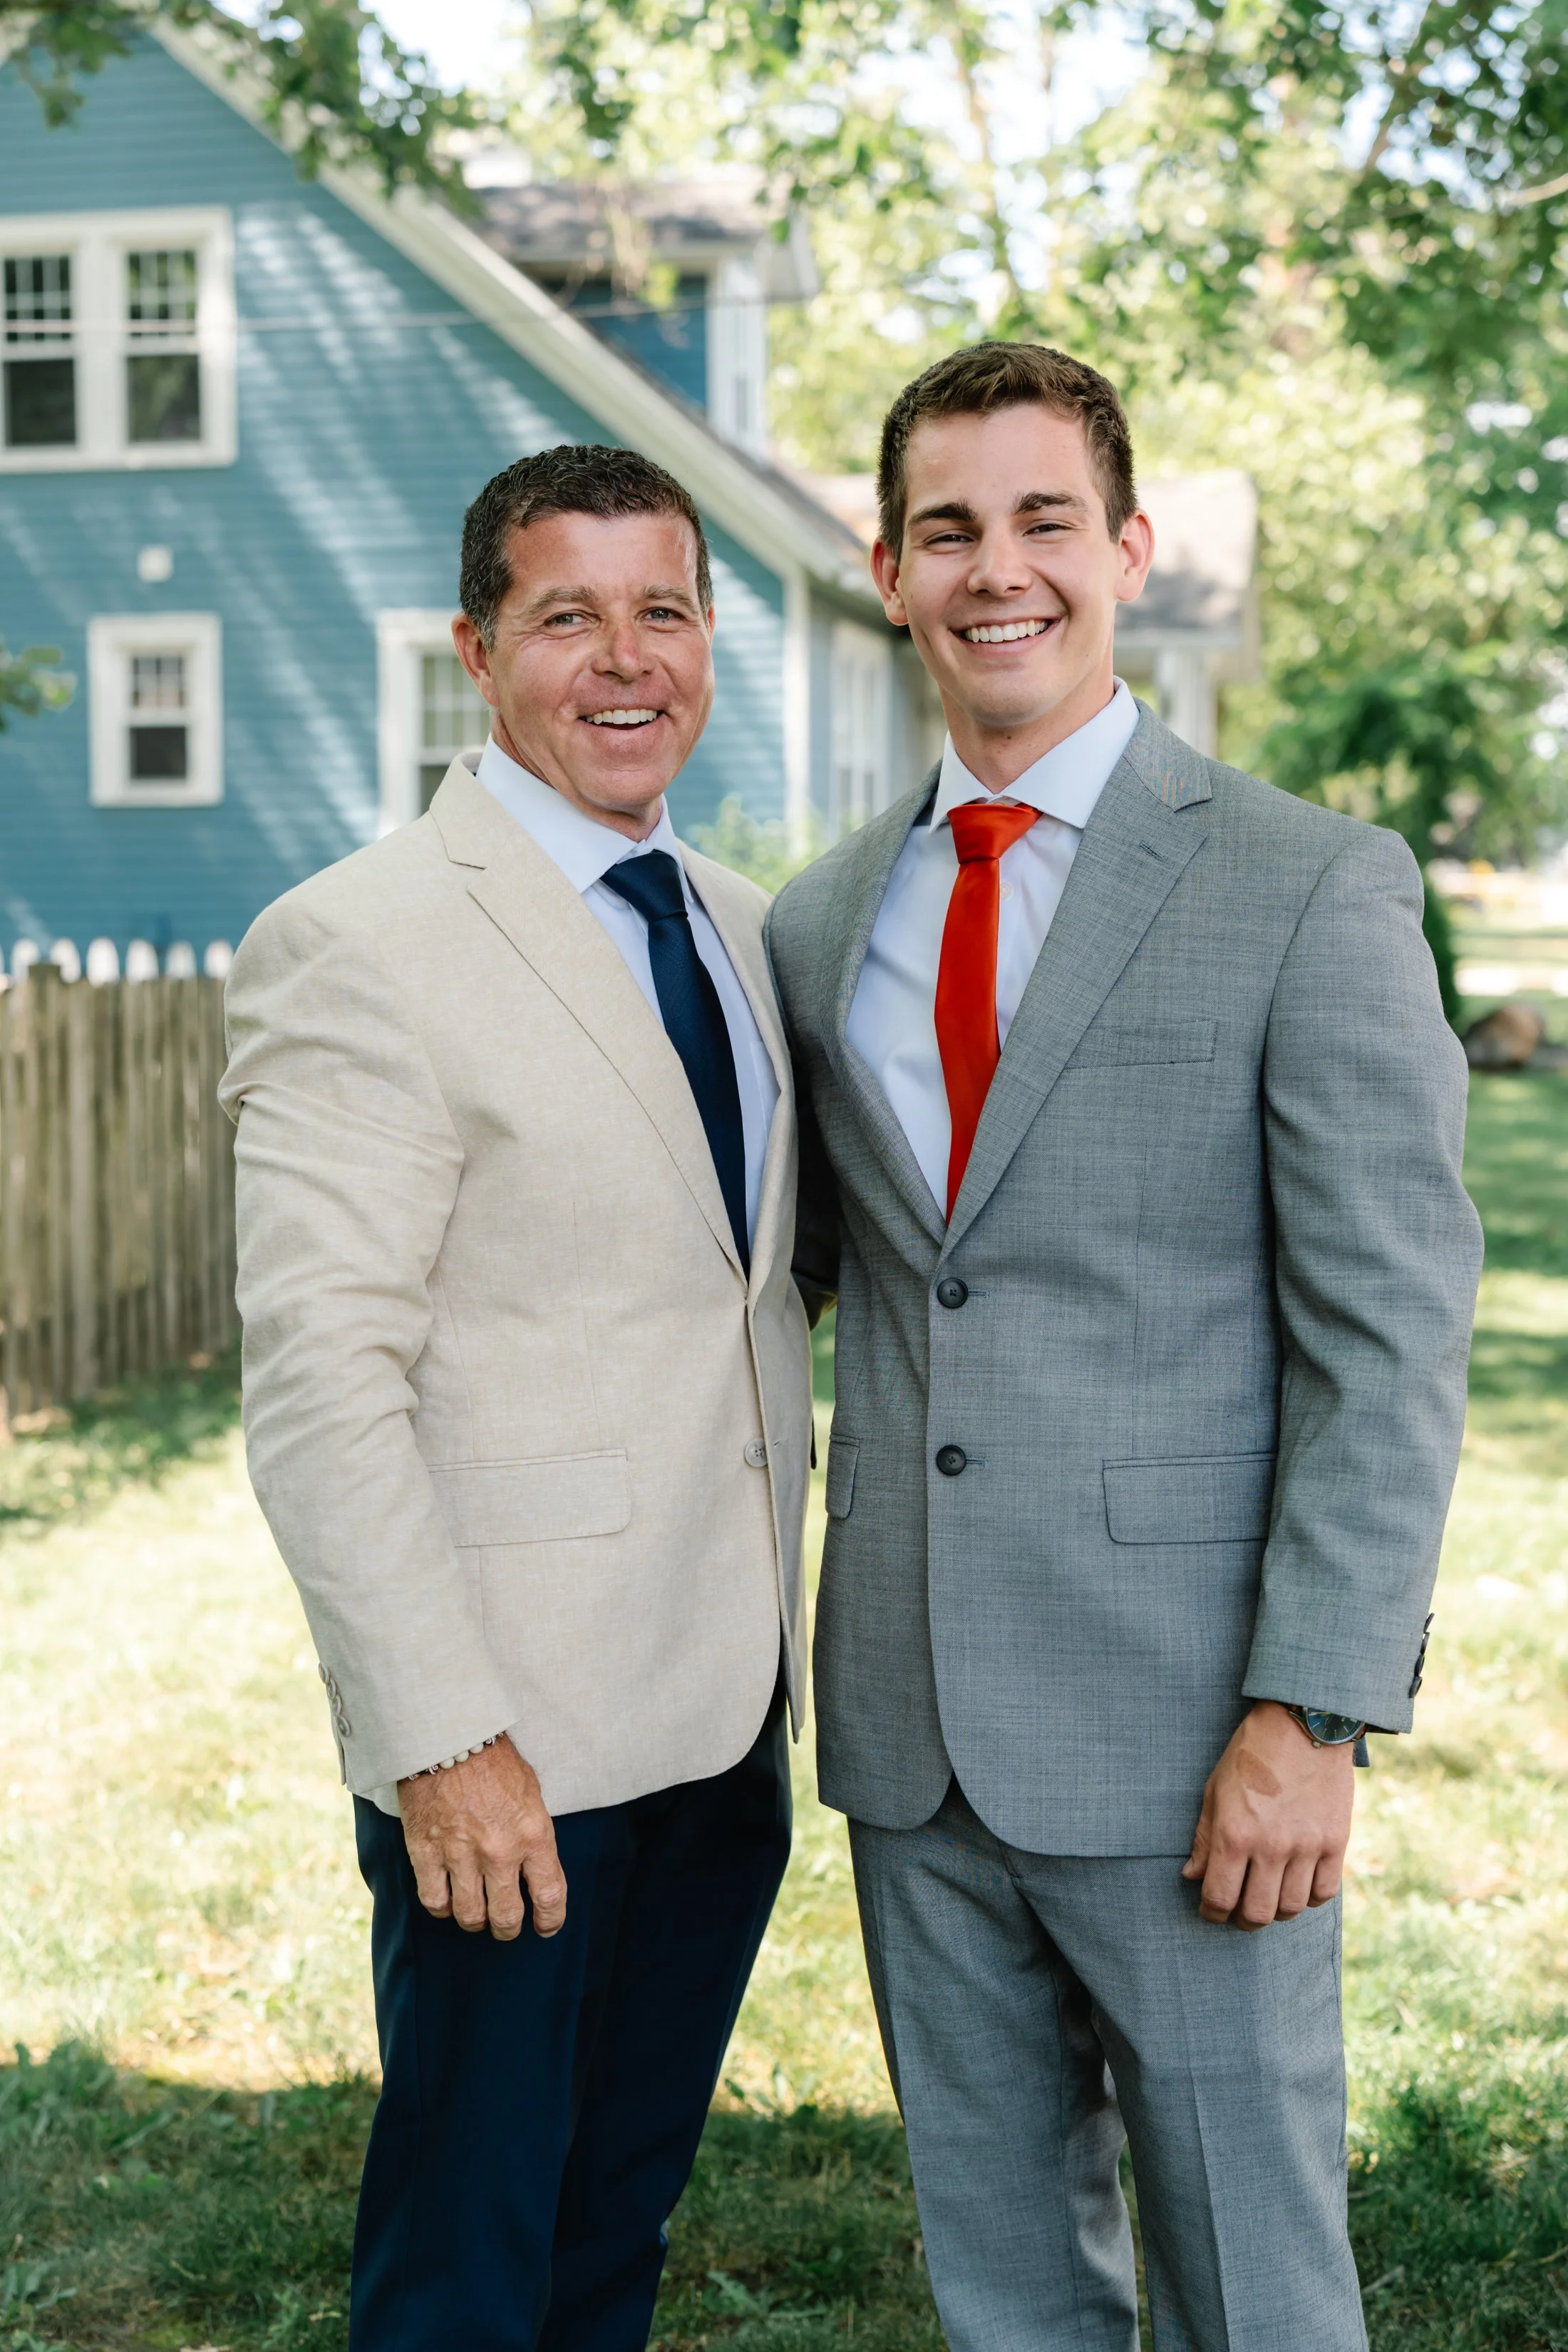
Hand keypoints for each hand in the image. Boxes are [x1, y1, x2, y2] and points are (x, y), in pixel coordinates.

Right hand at [397, 1734, 566, 1942]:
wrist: (447, 1736)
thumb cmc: (493, 1761)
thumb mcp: (531, 1794)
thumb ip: (533, 1834)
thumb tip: (535, 1867)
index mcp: (533, 1835)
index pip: (549, 1896)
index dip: (550, 1920)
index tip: (546, 1926)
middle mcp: (499, 1852)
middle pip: (507, 1917)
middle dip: (509, 1928)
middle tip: (507, 1926)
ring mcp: (460, 1855)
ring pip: (470, 1917)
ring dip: (476, 1922)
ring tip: (477, 1915)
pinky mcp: (425, 1853)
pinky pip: (435, 1902)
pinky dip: (443, 1907)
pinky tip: (448, 1898)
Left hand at [1181, 1701, 1354, 1930]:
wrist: (1303, 1724)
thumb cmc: (1251, 1755)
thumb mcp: (1215, 1790)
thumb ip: (1203, 1838)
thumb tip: (1192, 1877)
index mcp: (1234, 1834)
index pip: (1219, 1898)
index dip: (1212, 1914)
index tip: (1212, 1912)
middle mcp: (1270, 1846)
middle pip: (1257, 1913)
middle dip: (1243, 1920)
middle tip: (1240, 1912)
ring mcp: (1306, 1846)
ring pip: (1291, 1908)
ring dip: (1276, 1912)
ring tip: (1269, 1898)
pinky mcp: (1335, 1842)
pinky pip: (1323, 1892)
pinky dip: (1309, 1898)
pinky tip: (1298, 1885)